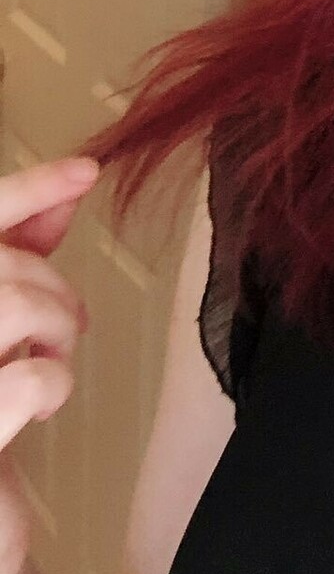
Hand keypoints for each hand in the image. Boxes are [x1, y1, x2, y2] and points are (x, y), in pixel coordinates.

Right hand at [0, 156, 99, 573]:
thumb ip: (15, 262)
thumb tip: (70, 191)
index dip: (26, 189)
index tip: (86, 172)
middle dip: (48, 280)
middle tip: (70, 321)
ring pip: (4, 306)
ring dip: (53, 325)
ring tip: (53, 356)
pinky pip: (21, 383)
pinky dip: (53, 383)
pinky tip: (44, 401)